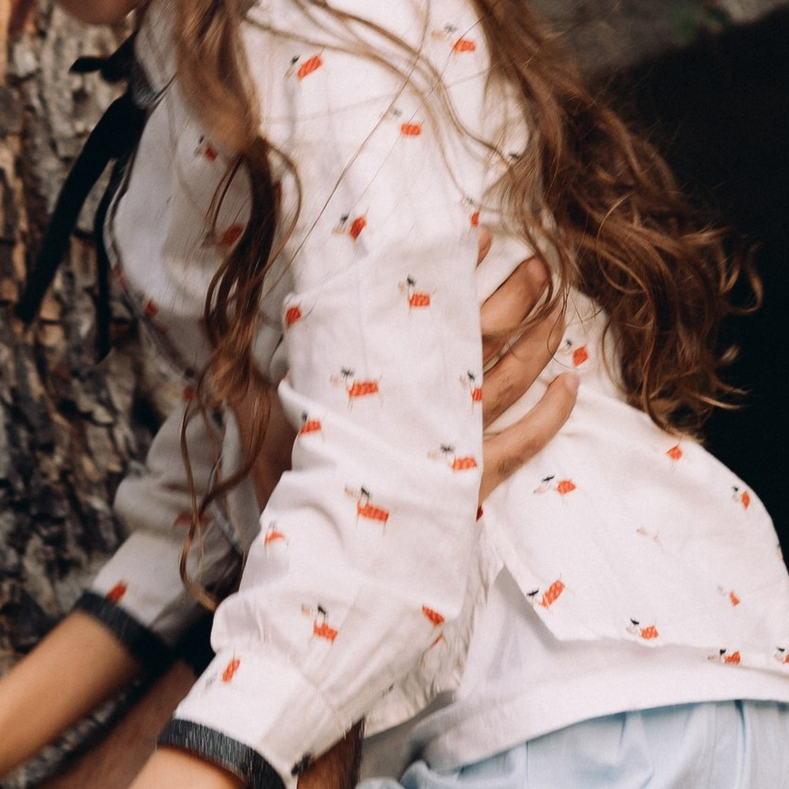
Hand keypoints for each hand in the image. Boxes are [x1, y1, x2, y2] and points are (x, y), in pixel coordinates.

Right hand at [246, 255, 576, 511]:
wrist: (326, 549)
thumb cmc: (295, 481)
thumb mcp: (266, 420)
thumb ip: (248, 379)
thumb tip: (216, 351)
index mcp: (390, 374)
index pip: (435, 310)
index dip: (459, 273)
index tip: (478, 238)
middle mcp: (434, 399)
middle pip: (492, 335)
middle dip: (520, 295)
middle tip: (540, 264)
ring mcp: (462, 438)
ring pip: (517, 377)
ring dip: (542, 340)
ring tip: (559, 308)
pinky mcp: (477, 478)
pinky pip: (528, 439)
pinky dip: (553, 413)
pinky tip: (571, 385)